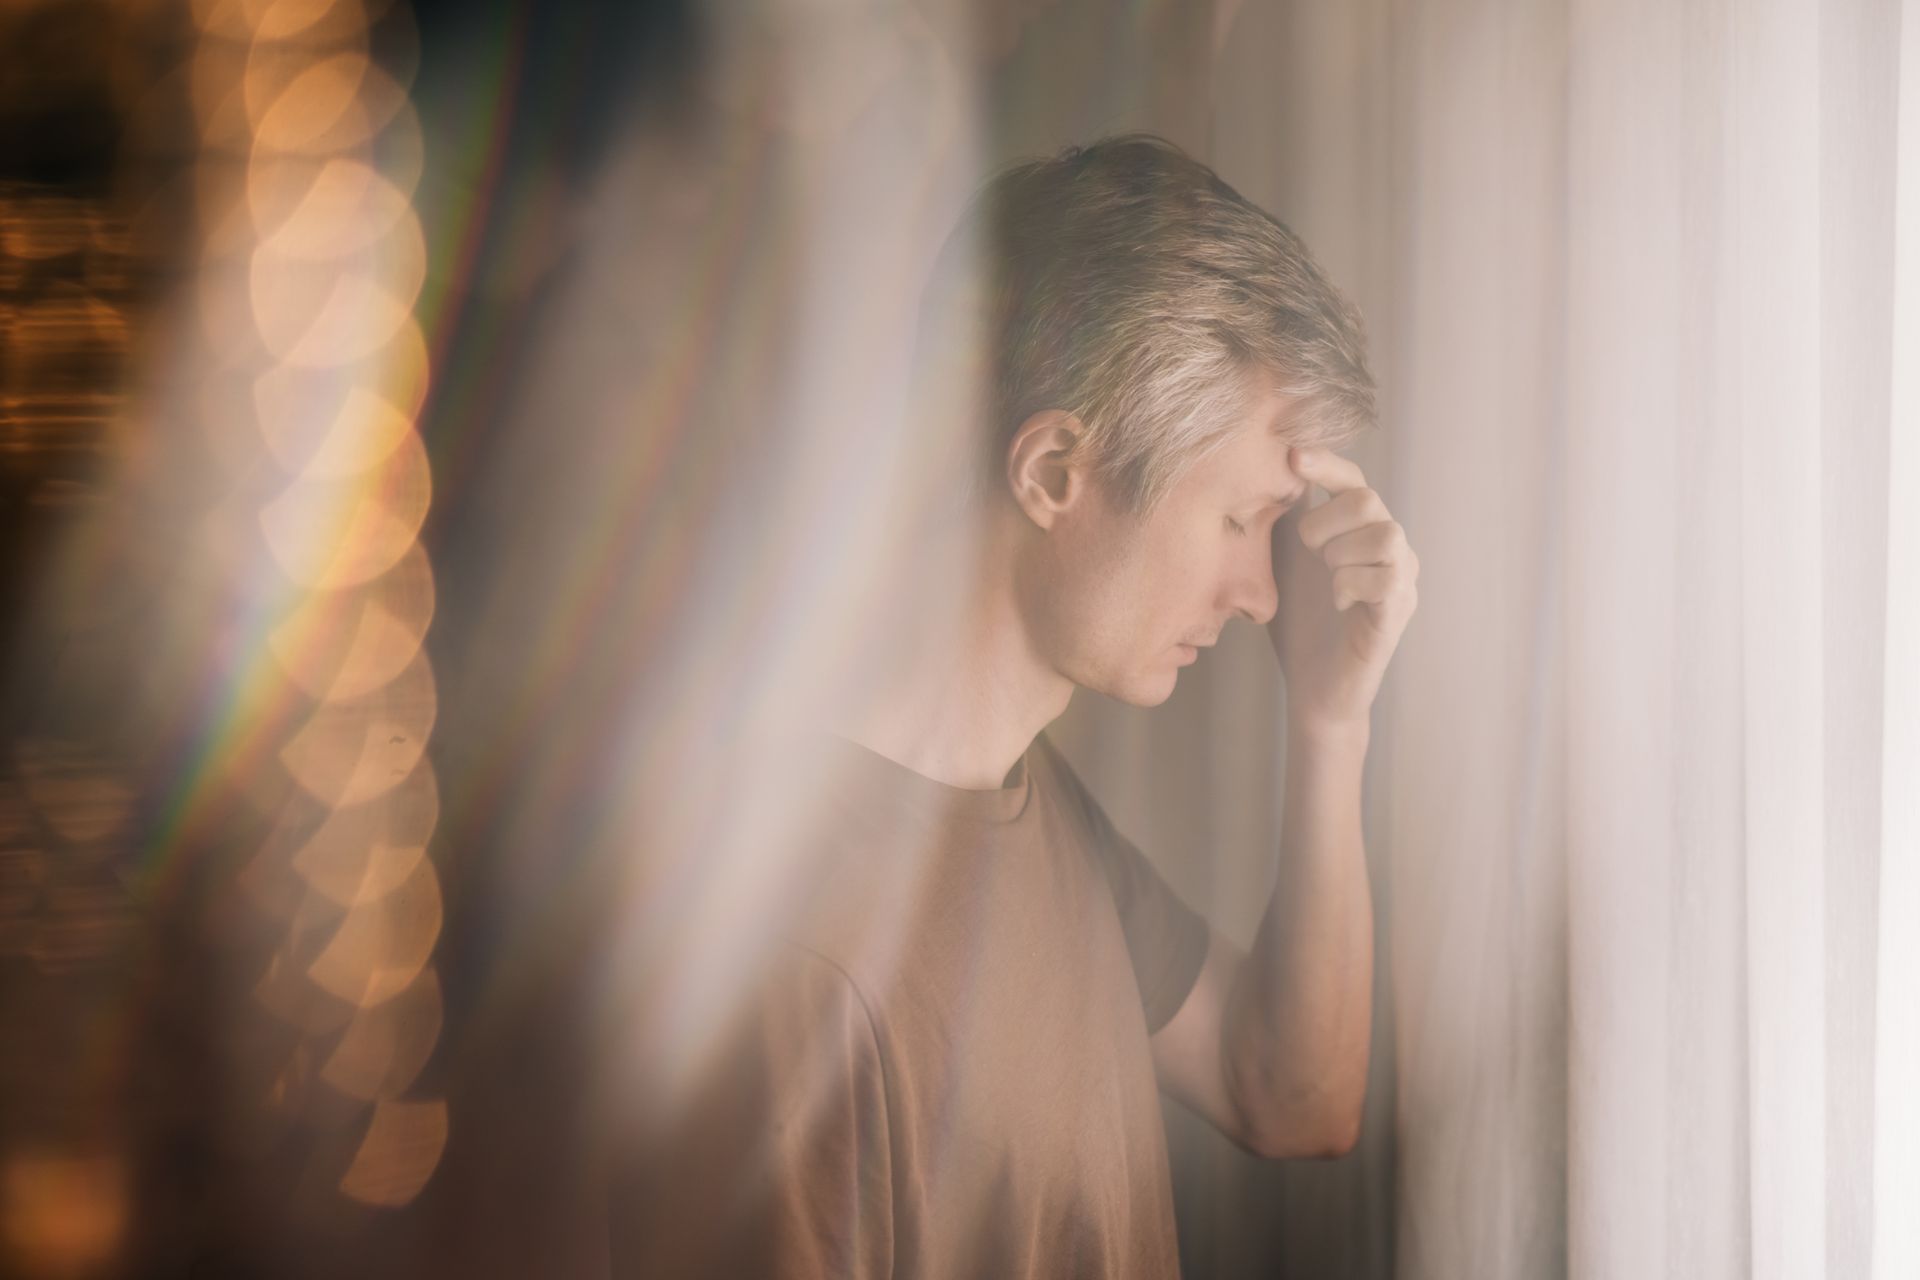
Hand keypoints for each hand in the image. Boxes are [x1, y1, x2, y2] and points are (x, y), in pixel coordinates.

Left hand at [1267, 446, 1418, 729]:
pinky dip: (1351, 584)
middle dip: (1325, 521)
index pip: (1351, 479)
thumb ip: (1281, 518)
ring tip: (1326, 576)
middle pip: (1368, 500)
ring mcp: (1401, 578)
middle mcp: (1390, 547)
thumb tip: (1261, 469)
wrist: (1311, 688)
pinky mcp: (1400, 610)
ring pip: (1385, 533)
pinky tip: (1337, 602)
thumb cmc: (1298, 621)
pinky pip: (1387, 576)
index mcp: (1360, 531)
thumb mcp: (1282, 560)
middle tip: (1307, 551)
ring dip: (1341, 552)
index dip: (1325, 463)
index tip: (1291, 456)